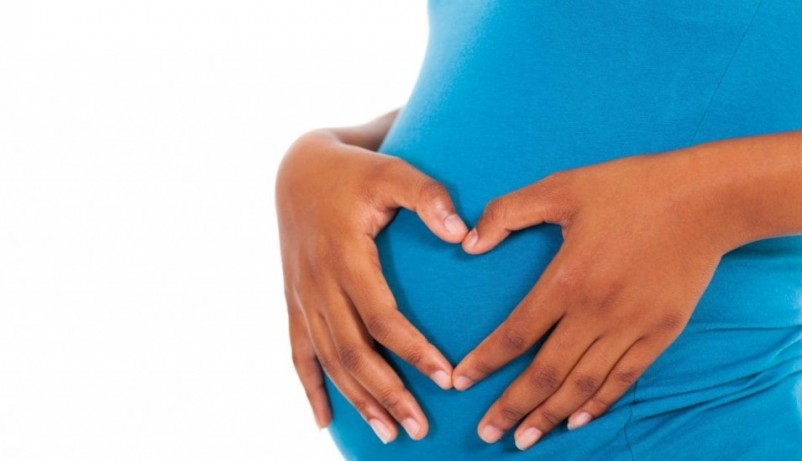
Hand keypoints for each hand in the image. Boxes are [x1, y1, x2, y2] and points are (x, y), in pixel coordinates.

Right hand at [276, 129, 468, 442]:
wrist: (297, 169)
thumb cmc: (355, 170)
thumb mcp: (391, 169)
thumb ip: (427, 196)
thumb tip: (463, 234)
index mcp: (344, 256)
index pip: (381, 317)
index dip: (413, 351)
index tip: (447, 378)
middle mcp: (318, 283)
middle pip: (352, 352)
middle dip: (387, 393)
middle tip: (420, 428)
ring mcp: (301, 296)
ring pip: (327, 361)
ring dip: (357, 400)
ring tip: (389, 433)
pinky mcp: (294, 302)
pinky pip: (297, 354)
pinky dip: (310, 390)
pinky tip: (325, 422)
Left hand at [451, 150, 735, 449]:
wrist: (704, 198)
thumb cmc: (630, 187)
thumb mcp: (561, 187)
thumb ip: (508, 213)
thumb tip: (469, 243)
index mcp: (567, 279)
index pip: (516, 334)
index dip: (485, 363)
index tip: (460, 383)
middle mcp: (596, 312)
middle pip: (545, 373)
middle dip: (511, 407)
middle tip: (487, 433)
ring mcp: (631, 326)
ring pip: (582, 384)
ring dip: (550, 415)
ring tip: (524, 439)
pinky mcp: (661, 332)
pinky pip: (624, 378)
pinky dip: (598, 403)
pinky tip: (578, 419)